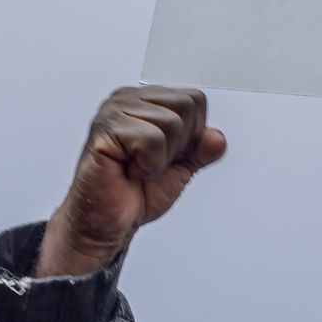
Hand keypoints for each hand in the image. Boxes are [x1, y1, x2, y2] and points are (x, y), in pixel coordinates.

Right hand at [36, 86, 226, 278]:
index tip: (167, 155)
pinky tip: (129, 170)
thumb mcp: (182, 168)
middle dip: (179, 145)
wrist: (108, 222)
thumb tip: (216, 137)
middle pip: (187, 105)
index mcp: (147, 100)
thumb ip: (202, 150)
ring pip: (171, 123)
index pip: (194, 99)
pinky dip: (148, 165)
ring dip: (161, 158)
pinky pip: (151, 139)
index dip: (192, 135)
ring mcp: (114, 110)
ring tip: (138, 167)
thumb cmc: (136, 193)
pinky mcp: (105, 129)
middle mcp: (128, 99)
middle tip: (151, 162)